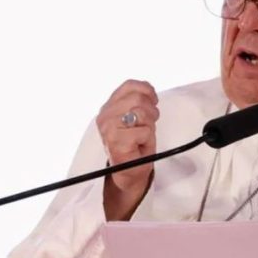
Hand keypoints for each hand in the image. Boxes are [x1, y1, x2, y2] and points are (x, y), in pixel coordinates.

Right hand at [96, 80, 158, 220]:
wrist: (129, 172)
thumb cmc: (134, 145)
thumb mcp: (135, 118)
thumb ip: (137, 101)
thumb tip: (148, 90)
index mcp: (108, 107)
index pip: (130, 85)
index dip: (147, 91)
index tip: (153, 101)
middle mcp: (105, 116)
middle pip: (138, 98)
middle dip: (150, 112)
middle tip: (148, 125)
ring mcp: (109, 128)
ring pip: (142, 113)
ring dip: (149, 126)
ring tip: (142, 136)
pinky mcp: (116, 140)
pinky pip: (144, 130)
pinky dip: (148, 138)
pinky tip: (139, 146)